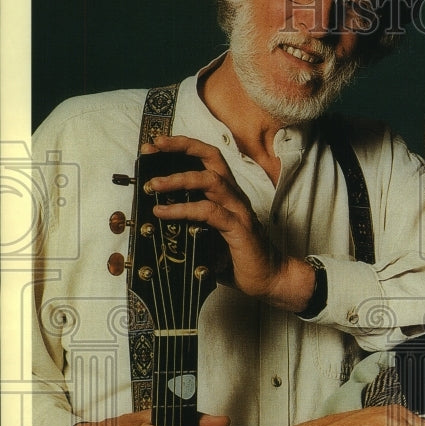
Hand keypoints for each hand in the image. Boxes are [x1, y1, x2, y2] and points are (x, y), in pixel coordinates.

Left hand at [142, 135, 314, 310]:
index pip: (207, 159)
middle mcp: (234, 196)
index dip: (183, 148)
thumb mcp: (209, 236)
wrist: (269, 278)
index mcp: (227, 194)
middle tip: (153, 148)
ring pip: (210, 180)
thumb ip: (191, 224)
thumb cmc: (239, 258)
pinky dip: (184, 209)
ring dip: (178, 179)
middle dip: (181, 147)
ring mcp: (238, 210)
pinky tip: (164, 213)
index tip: (156, 147)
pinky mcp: (238, 227)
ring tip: (154, 185)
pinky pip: (209, 211)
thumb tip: (159, 221)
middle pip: (211, 158)